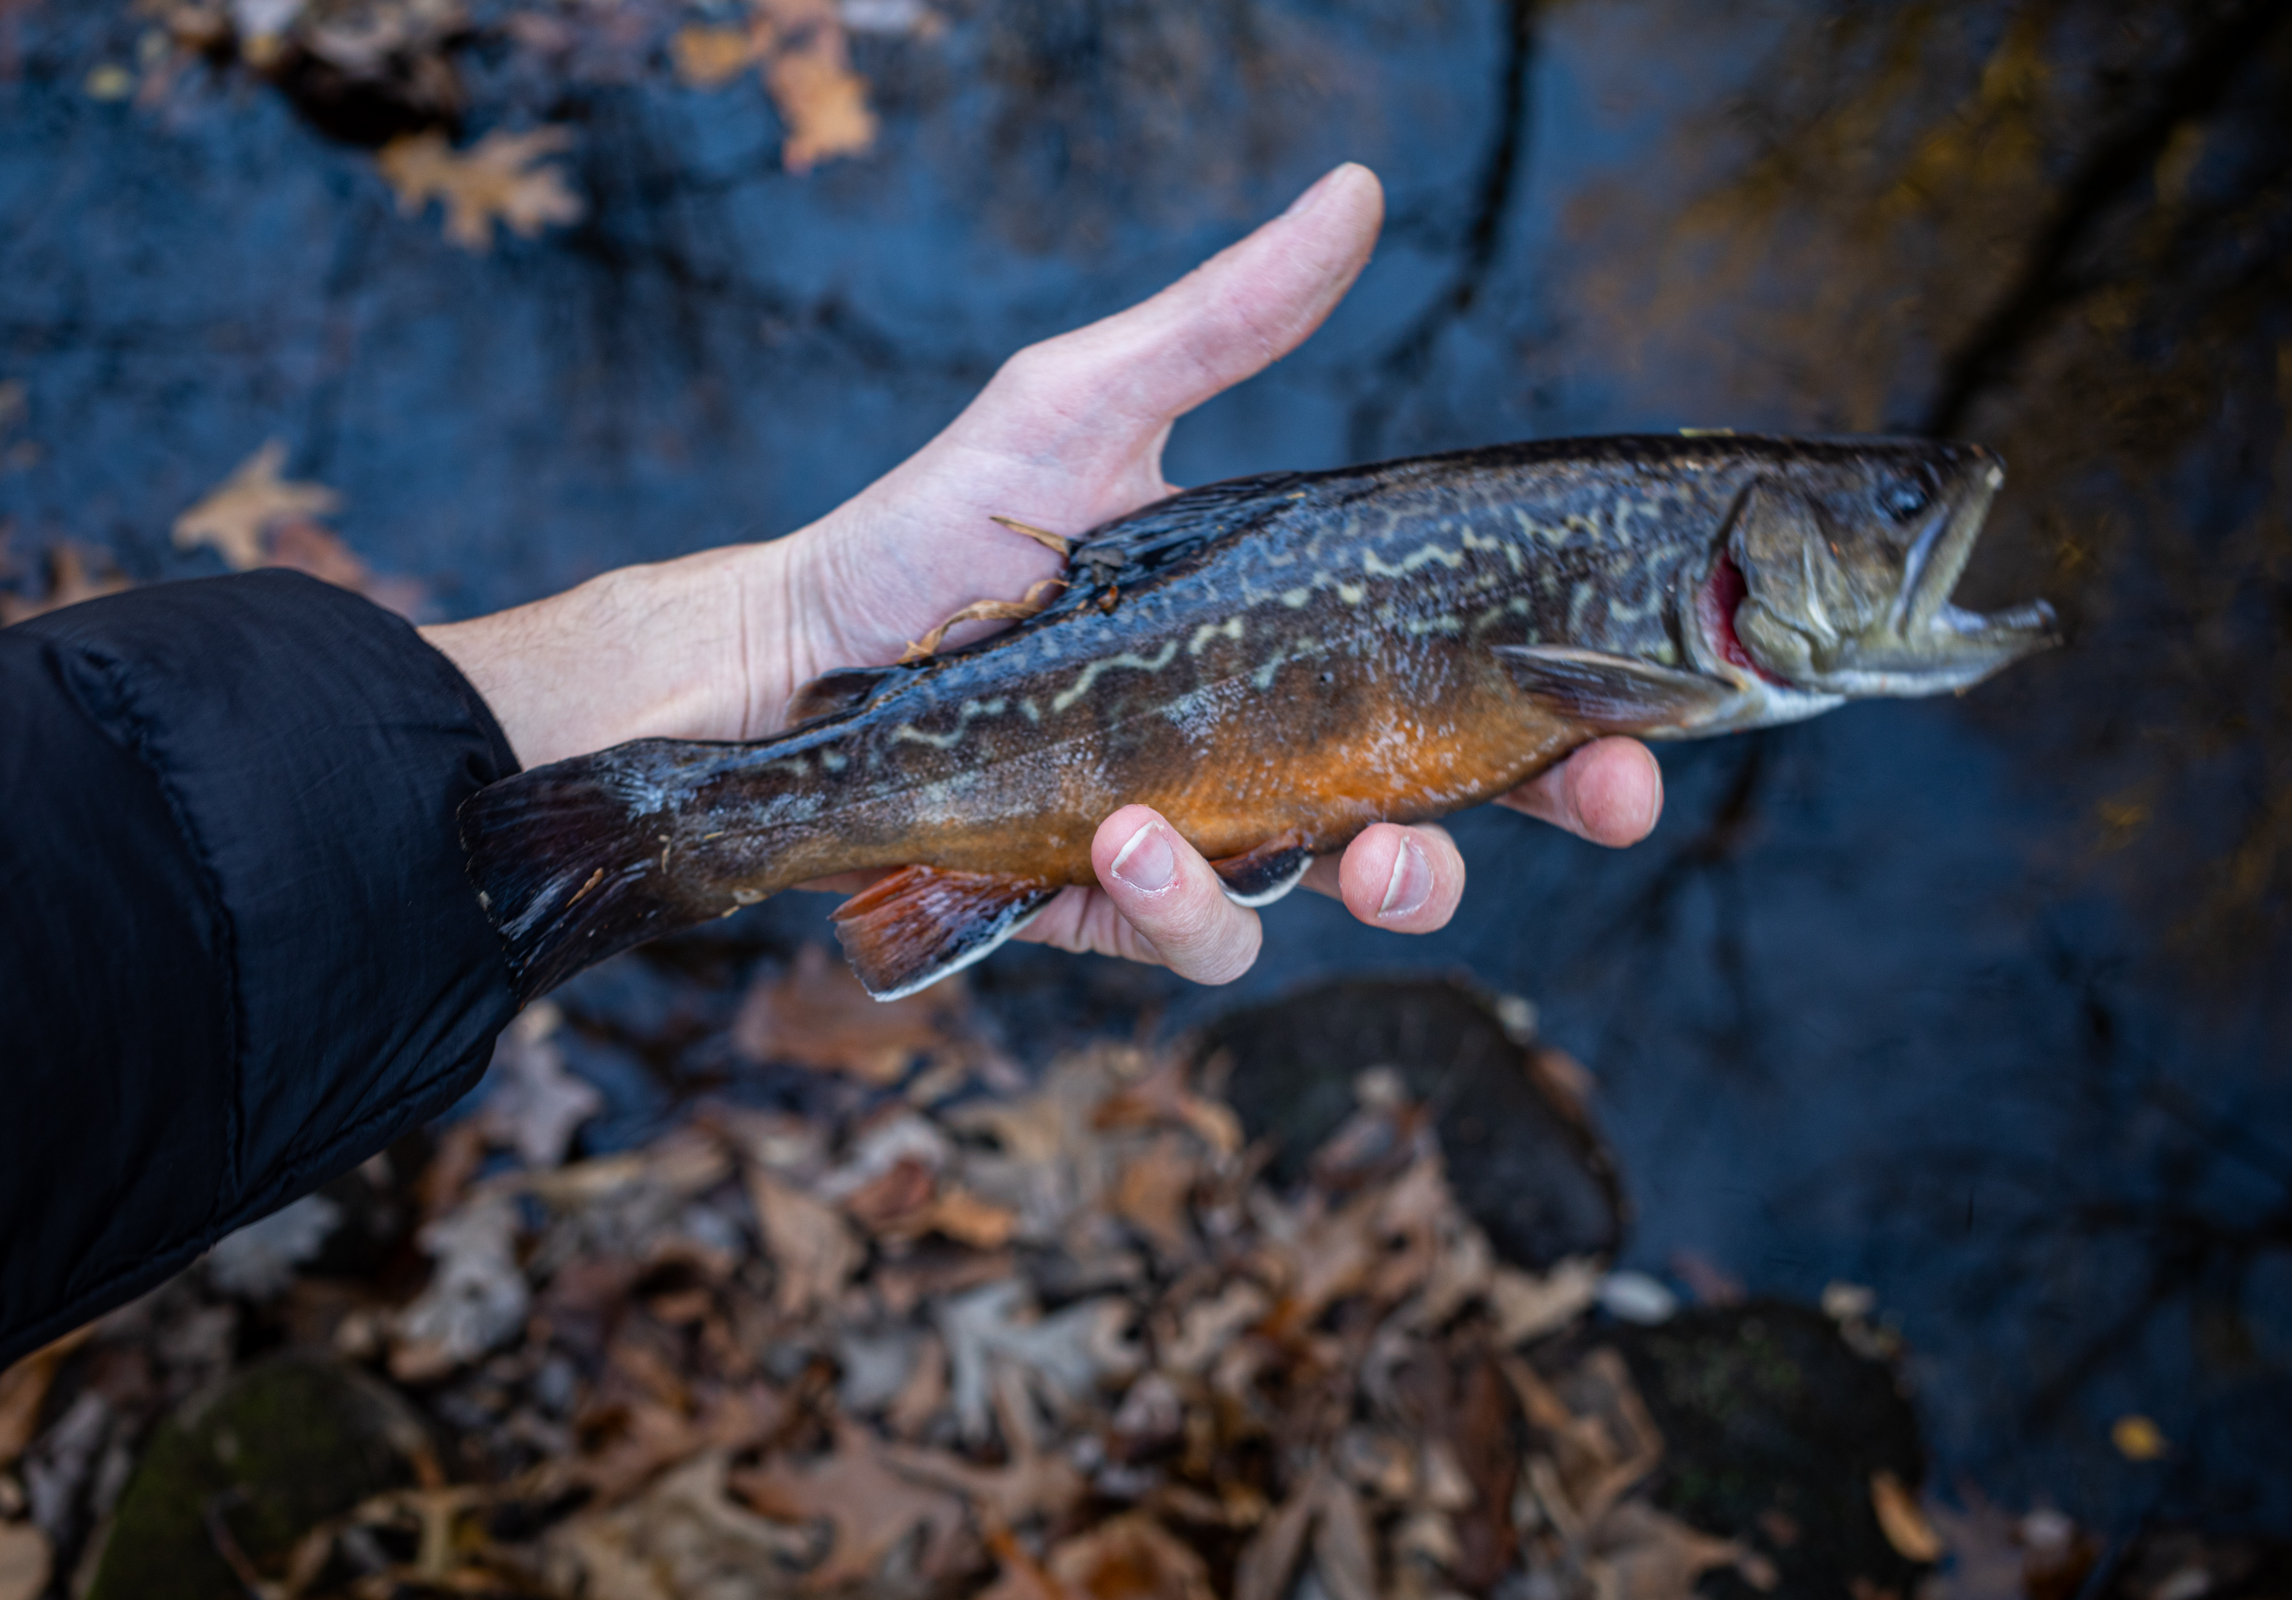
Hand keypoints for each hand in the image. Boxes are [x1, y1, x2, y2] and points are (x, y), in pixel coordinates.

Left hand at [426, 163, 1662, 985]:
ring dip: (1371, 882)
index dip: (1579, 725)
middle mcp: (1266, 750)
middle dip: (1543, 818)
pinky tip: (1127, 841)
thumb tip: (1352, 192)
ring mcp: (1197, 835)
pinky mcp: (1109, 905)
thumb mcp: (1087, 409)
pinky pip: (1190, 935)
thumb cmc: (945, 533)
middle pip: (1451, 811)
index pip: (1472, 691)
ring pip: (1335, 900)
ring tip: (1339, 848)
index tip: (1645, 730)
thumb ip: (1224, 325)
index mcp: (1295, 646)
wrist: (800, 655)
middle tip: (1597, 797)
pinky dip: (1178, 901)